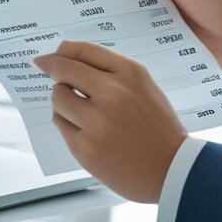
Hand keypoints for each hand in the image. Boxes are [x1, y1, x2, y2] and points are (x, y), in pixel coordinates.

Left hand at [33, 41, 186, 202]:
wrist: (172, 170)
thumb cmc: (157, 128)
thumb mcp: (144, 87)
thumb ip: (110, 70)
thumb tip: (64, 56)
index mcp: (130, 74)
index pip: (83, 50)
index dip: (61, 51)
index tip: (50, 56)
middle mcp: (113, 93)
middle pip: (63, 70)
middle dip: (53, 70)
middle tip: (49, 73)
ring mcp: (97, 122)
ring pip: (58, 97)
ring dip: (63, 100)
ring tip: (80, 110)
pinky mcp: (84, 147)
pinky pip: (61, 123)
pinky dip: (68, 123)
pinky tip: (85, 130)